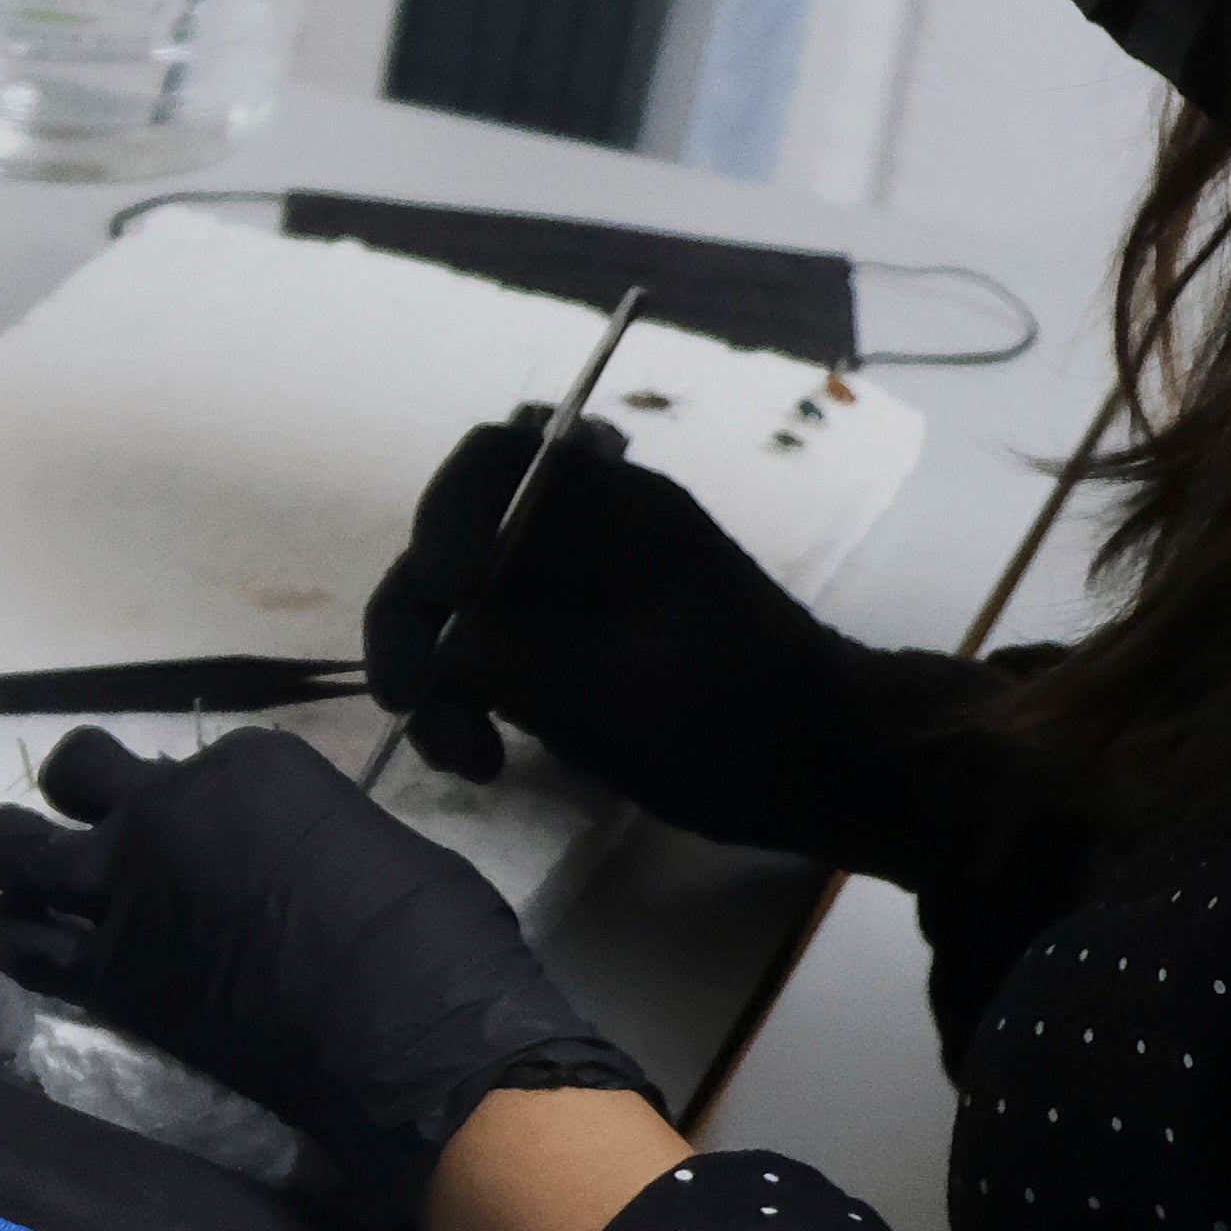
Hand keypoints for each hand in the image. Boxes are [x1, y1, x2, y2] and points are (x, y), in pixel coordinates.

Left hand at [0, 725, 651, 1226]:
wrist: (414, 1038)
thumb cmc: (433, 938)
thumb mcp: (372, 841)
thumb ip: (299, 830)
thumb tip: (275, 856)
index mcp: (249, 766)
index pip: (179, 759)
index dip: (178, 797)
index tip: (198, 834)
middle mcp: (169, 810)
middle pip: (76, 769)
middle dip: (74, 794)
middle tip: (87, 833)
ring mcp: (127, 888)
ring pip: (12, 845)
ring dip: (12, 858)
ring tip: (26, 883)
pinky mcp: (107, 973)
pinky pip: (18, 945)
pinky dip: (12, 941)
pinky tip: (26, 947)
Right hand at [364, 414, 905, 861]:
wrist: (820, 769)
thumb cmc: (742, 717)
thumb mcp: (617, 692)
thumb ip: (513, 655)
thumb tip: (433, 643)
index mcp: (612, 511)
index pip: (494, 462)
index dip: (444, 512)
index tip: (443, 591)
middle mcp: (575, 543)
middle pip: (451, 545)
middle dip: (416, 619)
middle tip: (410, 695)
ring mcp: (564, 603)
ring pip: (453, 616)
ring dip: (431, 679)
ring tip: (462, 751)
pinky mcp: (557, 662)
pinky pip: (478, 665)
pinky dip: (461, 708)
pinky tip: (483, 762)